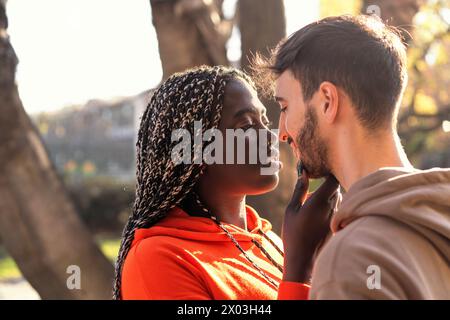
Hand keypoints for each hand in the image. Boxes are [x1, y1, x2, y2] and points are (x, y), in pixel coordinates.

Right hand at [282, 163, 339, 282]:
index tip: (319, 174)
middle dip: (327, 187)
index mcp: (320, 201)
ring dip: (329, 199)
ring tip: (313, 208)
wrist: (304, 260)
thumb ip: (299, 190)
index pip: (333, 180)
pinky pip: (338, 211)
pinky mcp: (338, 226)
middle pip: (336, 189)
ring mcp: (337, 217)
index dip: (328, 175)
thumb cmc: (294, 234)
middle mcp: (332, 207)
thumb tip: (303, 174)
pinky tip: (317, 220)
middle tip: (313, 193)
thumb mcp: (291, 210)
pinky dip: (330, 210)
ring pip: (338, 200)